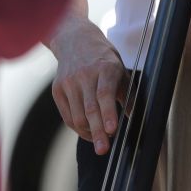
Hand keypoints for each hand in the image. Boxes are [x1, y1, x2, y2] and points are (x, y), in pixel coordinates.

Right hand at [49, 14, 126, 155]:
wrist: (75, 40)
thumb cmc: (103, 58)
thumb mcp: (121, 70)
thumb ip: (127, 94)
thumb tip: (133, 117)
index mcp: (105, 68)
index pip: (105, 94)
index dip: (108, 113)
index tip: (113, 129)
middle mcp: (84, 75)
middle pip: (90, 109)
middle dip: (98, 132)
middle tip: (104, 150)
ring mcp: (68, 82)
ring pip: (77, 116)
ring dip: (89, 133)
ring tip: (100, 142)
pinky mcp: (57, 89)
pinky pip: (67, 116)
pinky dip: (78, 128)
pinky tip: (88, 132)